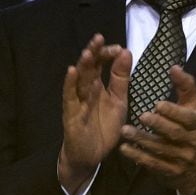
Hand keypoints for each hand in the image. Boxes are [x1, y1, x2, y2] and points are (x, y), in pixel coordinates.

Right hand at [59, 33, 131, 194]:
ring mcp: (77, 102)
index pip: (101, 64)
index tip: (118, 47)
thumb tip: (126, 51)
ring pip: (78, 81)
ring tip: (88, 53)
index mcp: (99, 86)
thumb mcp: (119, 100)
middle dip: (93, 53)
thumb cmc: (104, 126)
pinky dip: (70, 85)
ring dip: (82, 67)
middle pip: (88, 68)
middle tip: (98, 38)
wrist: (92, 156)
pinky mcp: (71, 116)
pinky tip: (72, 72)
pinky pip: (70, 99)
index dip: (107, 54)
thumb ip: (121, 78)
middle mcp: (86, 91)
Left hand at [119, 66, 195, 194]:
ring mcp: (182, 159)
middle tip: (141, 115)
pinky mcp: (170, 172)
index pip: (188, 117)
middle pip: (174, 133)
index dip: (173, 111)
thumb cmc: (191, 128)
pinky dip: (138, 156)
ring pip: (161, 149)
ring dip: (142, 140)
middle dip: (158, 125)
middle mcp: (192, 141)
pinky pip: (153, 164)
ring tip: (125, 130)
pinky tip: (124, 148)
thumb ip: (185, 86)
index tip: (157, 104)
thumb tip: (174, 66)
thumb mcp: (193, 107)